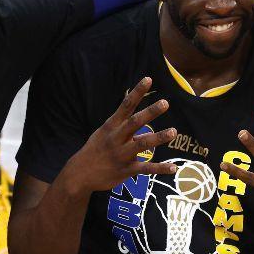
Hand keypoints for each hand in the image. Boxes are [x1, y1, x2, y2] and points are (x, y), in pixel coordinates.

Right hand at [63, 77, 177, 195]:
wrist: (80, 174)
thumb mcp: (104, 132)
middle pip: (135, 122)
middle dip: (150, 112)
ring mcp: (121, 154)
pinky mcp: (126, 170)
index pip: (126, 105)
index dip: (137, 92)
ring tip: (173, 131)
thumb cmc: (95, 150)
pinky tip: (173, 167)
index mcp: (112, 126)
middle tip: (165, 103)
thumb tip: (135, 109)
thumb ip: (121, 122)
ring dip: (158, 137)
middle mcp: (117, 138)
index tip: (148, 79)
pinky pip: (146, 168)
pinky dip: (160, 168)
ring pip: (142, 145)